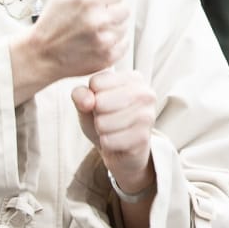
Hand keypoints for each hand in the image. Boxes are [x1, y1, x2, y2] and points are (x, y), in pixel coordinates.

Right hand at [12, 0, 128, 101]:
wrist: (41, 53)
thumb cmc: (53, 19)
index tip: (96, 1)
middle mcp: (96, 20)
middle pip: (124, 9)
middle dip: (111, 10)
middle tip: (93, 16)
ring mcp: (103, 40)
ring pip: (124, 26)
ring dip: (112, 26)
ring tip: (93, 29)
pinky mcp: (107, 57)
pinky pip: (124, 43)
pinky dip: (114, 42)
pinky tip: (97, 40)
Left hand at [72, 67, 157, 192]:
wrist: (121, 149)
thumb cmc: (105, 119)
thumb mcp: (88, 103)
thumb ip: (81, 95)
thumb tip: (87, 101)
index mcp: (133, 78)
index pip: (96, 82)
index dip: (90, 97)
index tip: (101, 103)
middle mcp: (145, 93)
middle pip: (100, 102)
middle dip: (96, 114)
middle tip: (106, 118)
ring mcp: (148, 115)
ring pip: (103, 123)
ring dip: (100, 131)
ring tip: (111, 130)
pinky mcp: (144, 137)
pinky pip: (109, 141)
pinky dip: (106, 144)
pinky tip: (116, 142)